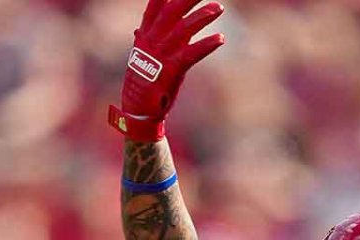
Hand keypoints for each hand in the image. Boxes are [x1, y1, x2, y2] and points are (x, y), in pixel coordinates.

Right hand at [108, 0, 224, 140]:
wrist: (138, 110)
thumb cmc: (142, 83)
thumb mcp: (141, 58)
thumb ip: (146, 41)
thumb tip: (140, 29)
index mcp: (144, 36)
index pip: (154, 8)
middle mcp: (152, 41)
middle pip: (172, 11)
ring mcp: (162, 54)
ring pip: (185, 28)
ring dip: (203, 16)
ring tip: (219, 7)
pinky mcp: (172, 69)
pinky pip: (192, 53)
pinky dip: (207, 44)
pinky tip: (220, 38)